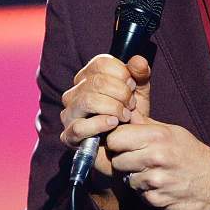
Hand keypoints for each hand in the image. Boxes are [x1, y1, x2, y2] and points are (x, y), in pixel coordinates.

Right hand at [59, 54, 152, 176]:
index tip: (133, 86)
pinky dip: (100, 124)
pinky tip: (113, 124)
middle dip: (121, 93)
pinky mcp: (69, 135)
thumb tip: (138, 61)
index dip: (122, 73)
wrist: (129, 147)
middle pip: (97, 82)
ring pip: (88, 101)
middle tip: (131, 105)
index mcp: (89, 77)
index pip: (101, 64)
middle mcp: (75, 92)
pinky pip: (80, 126)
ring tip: (125, 116)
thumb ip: (140, 74)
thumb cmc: (130, 116)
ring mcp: (69, 113)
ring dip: (113, 108)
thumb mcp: (140, 92)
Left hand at [107, 119, 209, 209]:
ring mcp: (155, 181)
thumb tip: (124, 113)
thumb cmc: (193, 153)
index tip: (122, 144)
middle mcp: (154, 157)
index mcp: (156, 136)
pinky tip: (160, 185)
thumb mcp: (173, 131)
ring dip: (136, 177)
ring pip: (126, 178)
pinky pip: (138, 194)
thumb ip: (146, 123)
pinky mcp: (156, 200)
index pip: (114, 138)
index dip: (115, 141)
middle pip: (116, 160)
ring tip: (154, 172)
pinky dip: (146, 191)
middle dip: (124, 161)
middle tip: (138, 160)